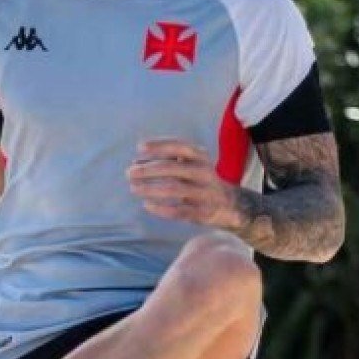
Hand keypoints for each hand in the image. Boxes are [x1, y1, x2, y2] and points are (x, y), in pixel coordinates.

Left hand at [127, 138, 245, 229]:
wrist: (229, 204)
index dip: (159, 146)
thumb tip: (135, 163)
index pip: (179, 147)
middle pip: (172, 168)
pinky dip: (160, 208)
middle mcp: (204, 172)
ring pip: (174, 189)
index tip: (139, 148)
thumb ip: (165, 160)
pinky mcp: (203, 212)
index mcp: (200, 156)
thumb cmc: (198, 179)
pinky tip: (146, 205)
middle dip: (148, 170)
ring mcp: (205, 193)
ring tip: (133, 188)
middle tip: (129, 173)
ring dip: (150, 188)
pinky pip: (178, 211)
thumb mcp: (189, 164)